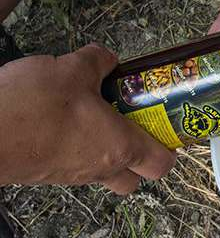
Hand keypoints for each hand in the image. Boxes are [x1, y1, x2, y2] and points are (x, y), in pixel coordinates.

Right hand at [0, 44, 175, 193]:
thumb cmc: (29, 109)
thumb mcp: (71, 69)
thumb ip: (97, 61)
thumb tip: (105, 59)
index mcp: (120, 147)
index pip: (162, 164)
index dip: (171, 147)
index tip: (167, 126)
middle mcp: (99, 168)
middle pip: (135, 178)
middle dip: (140, 156)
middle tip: (132, 123)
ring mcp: (71, 175)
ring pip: (104, 172)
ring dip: (107, 148)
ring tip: (95, 113)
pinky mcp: (46, 173)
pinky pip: (74, 165)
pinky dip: (77, 146)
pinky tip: (63, 118)